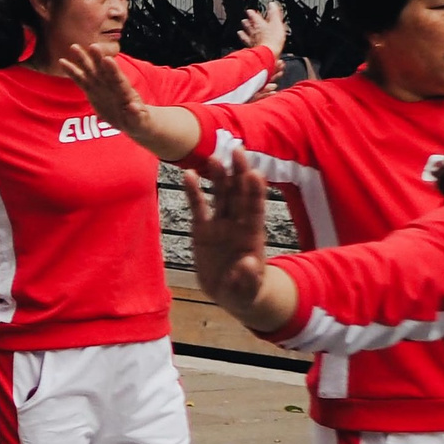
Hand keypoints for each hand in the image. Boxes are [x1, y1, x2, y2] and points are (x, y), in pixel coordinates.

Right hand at [57, 42, 145, 136]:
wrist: (131, 120)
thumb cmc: (138, 121)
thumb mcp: (140, 121)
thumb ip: (136, 115)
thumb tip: (134, 108)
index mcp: (125, 91)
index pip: (118, 79)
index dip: (113, 70)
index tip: (107, 59)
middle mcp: (112, 85)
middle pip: (104, 70)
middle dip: (97, 59)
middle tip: (92, 46)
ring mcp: (101, 86)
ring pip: (91, 71)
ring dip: (83, 60)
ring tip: (73, 47)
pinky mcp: (92, 91)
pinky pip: (81, 80)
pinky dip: (72, 72)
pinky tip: (62, 62)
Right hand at [185, 157, 275, 320]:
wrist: (231, 293)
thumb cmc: (246, 291)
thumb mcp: (249, 290)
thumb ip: (249, 277)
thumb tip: (248, 262)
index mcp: (252, 236)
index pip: (255, 210)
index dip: (255, 193)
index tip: (255, 174)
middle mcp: (237, 224)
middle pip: (239, 194)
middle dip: (239, 173)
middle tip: (237, 150)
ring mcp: (220, 224)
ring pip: (220, 195)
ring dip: (218, 176)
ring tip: (213, 158)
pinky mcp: (202, 229)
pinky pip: (197, 207)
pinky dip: (193, 192)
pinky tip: (187, 174)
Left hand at [240, 3, 286, 54]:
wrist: (267, 55)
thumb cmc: (272, 40)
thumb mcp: (277, 23)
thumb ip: (274, 14)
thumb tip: (272, 4)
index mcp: (260, 25)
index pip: (254, 17)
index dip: (252, 14)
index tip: (249, 11)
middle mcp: (254, 34)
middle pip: (249, 27)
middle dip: (246, 23)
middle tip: (243, 20)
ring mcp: (252, 43)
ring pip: (246, 36)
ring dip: (243, 34)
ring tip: (239, 32)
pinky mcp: (253, 51)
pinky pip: (247, 46)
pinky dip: (246, 45)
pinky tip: (244, 46)